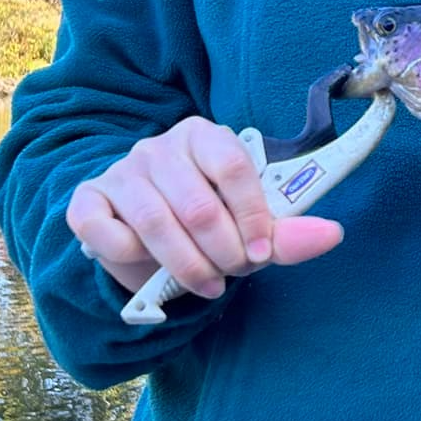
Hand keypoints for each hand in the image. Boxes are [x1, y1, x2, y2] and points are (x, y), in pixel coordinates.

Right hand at [66, 117, 343, 297]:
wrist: (145, 235)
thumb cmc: (206, 224)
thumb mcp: (247, 225)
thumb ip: (287, 232)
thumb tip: (333, 234)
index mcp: (204, 136)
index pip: (233, 167)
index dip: (251, 216)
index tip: (262, 253)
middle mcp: (158, 147)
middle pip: (197, 203)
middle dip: (222, 251)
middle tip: (232, 272)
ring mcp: (120, 172)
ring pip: (154, 223)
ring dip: (186, 266)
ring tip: (206, 284)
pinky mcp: (87, 200)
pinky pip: (104, 232)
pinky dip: (129, 259)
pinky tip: (148, 268)